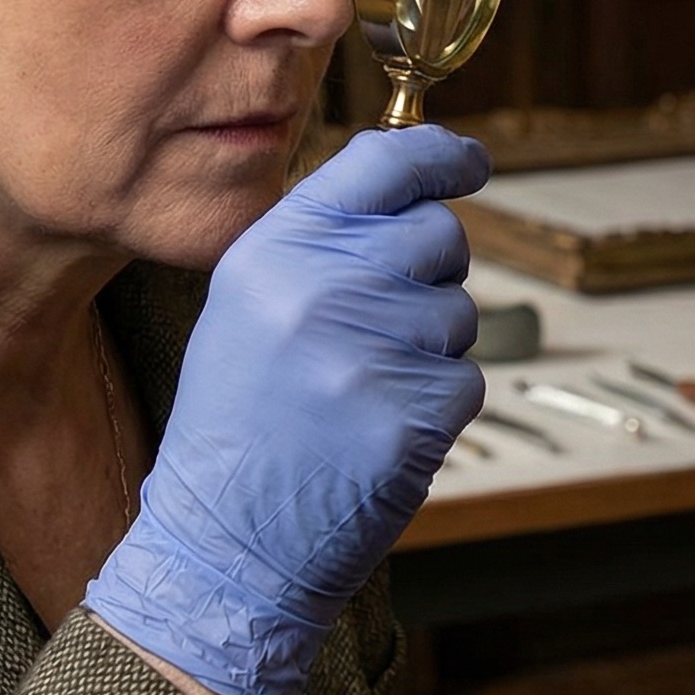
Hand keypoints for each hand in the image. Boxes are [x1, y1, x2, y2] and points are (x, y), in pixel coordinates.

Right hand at [81, 124, 490, 694]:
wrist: (224, 539)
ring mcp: (371, 352)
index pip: (383, 163)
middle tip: (382, 326)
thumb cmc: (240, 421)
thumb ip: (320, 243)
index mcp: (275, 250)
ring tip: (360, 391)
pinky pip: (465, 380)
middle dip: (431, 274)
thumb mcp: (247, 305)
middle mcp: (323, 287)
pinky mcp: (414, 415)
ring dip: (430, 348)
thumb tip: (414, 193)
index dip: (441, 156)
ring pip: (459, 312)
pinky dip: (436, 406)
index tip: (470, 162)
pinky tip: (377, 429)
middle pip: (439, 236)